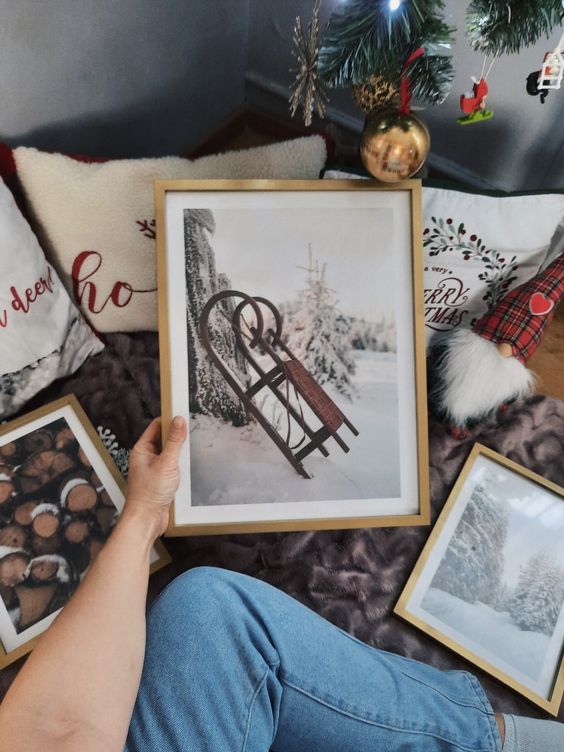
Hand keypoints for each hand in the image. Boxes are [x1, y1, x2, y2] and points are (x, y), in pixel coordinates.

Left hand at [122, 416, 186, 538]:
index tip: (185, 414)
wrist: (147, 520)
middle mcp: (147, 458)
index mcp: (142, 450)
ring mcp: (155, 469)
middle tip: (195, 429)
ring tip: (196, 446)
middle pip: (165, 439)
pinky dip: (182, 465)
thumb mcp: (166, 463)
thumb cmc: (149, 493)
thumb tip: (179, 420)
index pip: (156, 426)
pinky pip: (174, 467)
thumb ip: (173, 441)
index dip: (170, 420)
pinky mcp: (162, 481)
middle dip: (178, 436)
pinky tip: (193, 465)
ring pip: (171, 454)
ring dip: (181, 452)